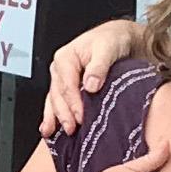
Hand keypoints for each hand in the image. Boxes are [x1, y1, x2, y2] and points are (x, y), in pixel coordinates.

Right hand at [40, 19, 147, 140]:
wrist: (120, 38)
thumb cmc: (112, 40)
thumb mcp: (108, 48)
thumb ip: (99, 66)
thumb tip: (91, 84)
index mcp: (65, 58)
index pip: (66, 85)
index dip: (73, 102)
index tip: (81, 117)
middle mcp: (60, 69)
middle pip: (57, 95)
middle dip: (63, 114)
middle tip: (72, 129)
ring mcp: (62, 80)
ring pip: (54, 101)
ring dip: (55, 118)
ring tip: (54, 133)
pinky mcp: (68, 88)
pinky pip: (56, 103)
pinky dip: (52, 117)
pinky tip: (50, 130)